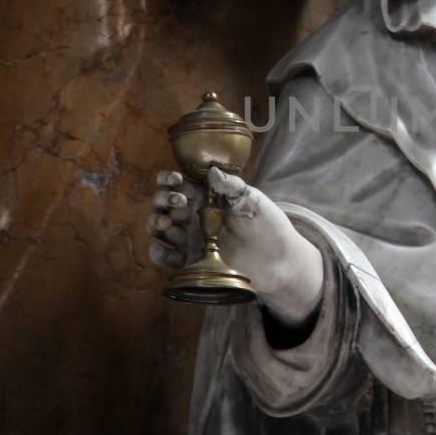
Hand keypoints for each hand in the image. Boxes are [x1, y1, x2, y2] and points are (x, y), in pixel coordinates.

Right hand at [148, 169, 323, 324]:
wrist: (279, 259)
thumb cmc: (268, 224)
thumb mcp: (252, 199)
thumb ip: (232, 186)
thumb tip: (212, 172)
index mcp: (206, 198)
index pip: (178, 184)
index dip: (169, 180)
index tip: (174, 179)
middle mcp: (194, 217)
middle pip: (164, 205)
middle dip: (162, 200)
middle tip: (177, 202)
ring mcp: (192, 239)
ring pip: (161, 229)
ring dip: (156, 223)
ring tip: (167, 223)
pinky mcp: (193, 262)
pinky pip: (168, 259)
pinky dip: (159, 254)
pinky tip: (160, 248)